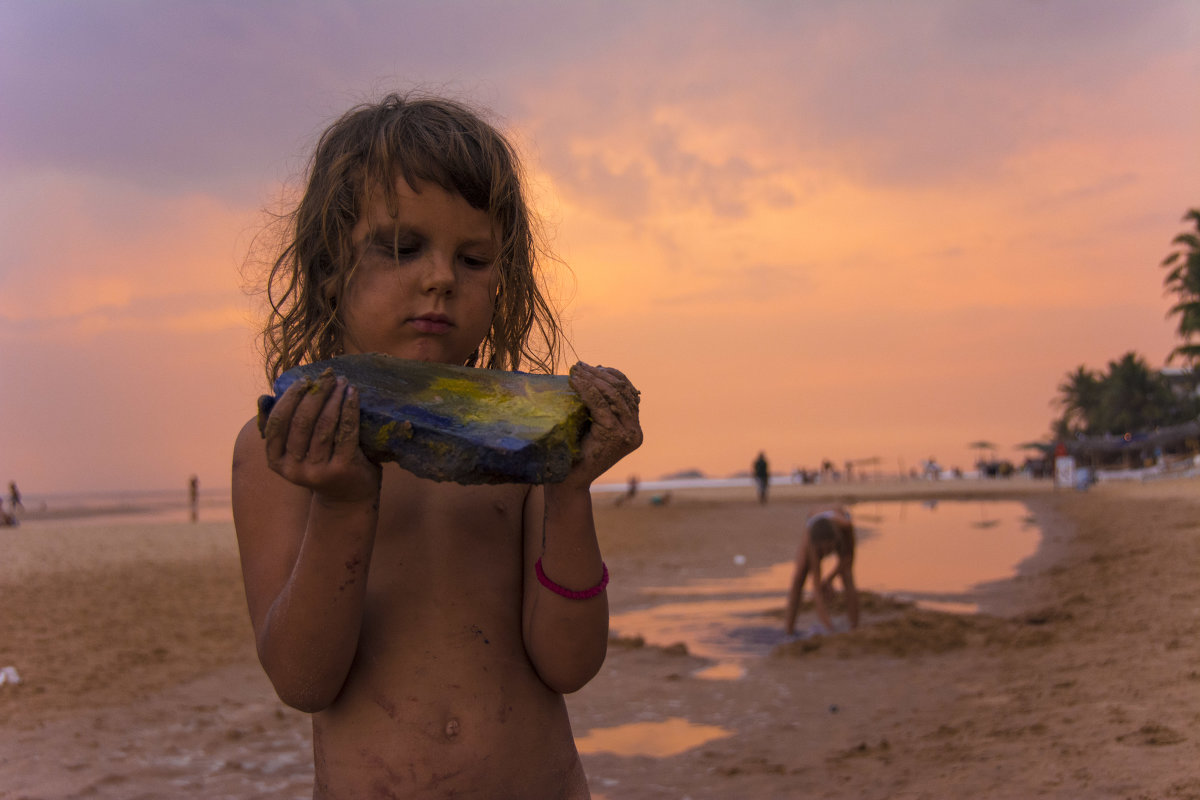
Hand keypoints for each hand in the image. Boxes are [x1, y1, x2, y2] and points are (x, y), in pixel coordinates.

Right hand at [262, 369, 381, 503]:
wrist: (348, 497)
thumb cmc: (321, 464)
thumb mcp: (296, 449)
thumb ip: (283, 426)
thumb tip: (264, 398)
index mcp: (276, 461)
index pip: (277, 424)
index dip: (289, 399)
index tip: (304, 380)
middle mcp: (293, 469)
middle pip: (302, 422)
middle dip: (315, 394)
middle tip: (327, 376)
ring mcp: (317, 471)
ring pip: (324, 425)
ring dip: (333, 398)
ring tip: (341, 381)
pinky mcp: (342, 469)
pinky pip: (345, 432)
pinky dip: (349, 409)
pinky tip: (353, 394)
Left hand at [563, 362, 642, 487]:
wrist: (568, 481)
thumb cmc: (574, 452)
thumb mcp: (592, 424)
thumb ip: (600, 405)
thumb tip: (595, 371)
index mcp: (634, 428)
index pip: (628, 392)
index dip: (611, 375)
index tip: (591, 366)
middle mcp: (635, 431)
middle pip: (621, 391)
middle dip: (600, 374)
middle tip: (579, 365)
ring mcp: (627, 434)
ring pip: (613, 395)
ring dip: (592, 378)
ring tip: (575, 370)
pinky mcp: (614, 435)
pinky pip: (599, 403)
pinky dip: (586, 389)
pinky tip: (575, 381)